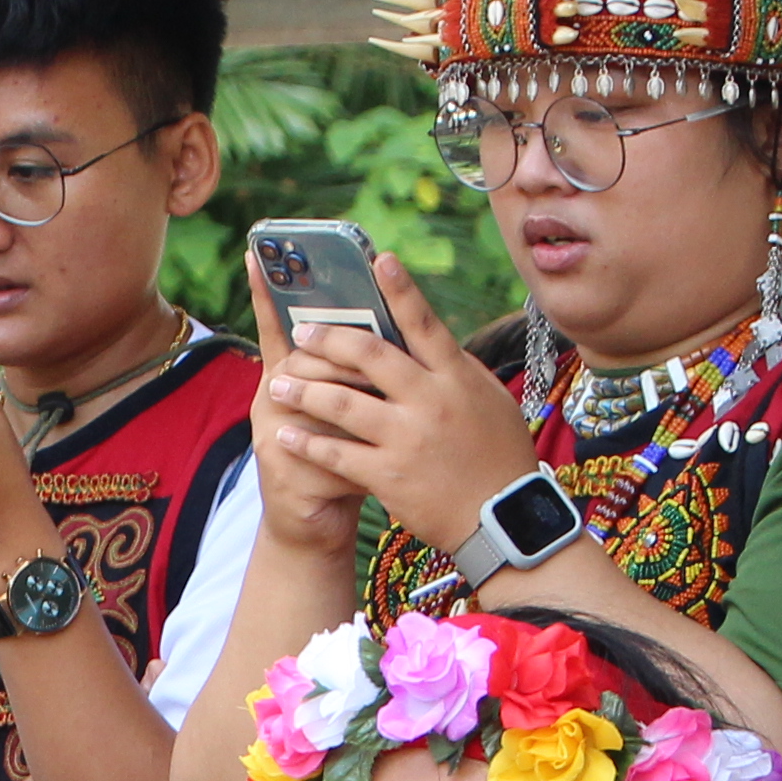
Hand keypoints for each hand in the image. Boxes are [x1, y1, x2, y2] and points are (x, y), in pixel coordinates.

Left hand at [247, 252, 540, 553]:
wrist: (503, 520)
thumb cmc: (500, 457)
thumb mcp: (489, 402)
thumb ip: (457, 371)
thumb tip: (430, 340)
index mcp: (457, 377)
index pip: (424, 324)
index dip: (401, 290)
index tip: (379, 260)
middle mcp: (431, 401)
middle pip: (371, 356)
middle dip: (330, 340)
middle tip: (302, 331)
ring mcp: (408, 439)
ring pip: (343, 404)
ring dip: (304, 391)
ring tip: (277, 384)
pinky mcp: (390, 476)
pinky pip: (338, 454)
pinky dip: (308, 443)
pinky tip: (286, 434)